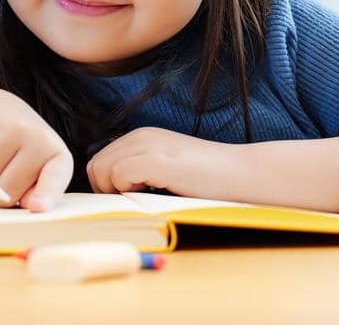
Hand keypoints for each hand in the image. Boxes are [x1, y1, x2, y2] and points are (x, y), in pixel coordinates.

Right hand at [0, 87, 72, 211]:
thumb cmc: (15, 151)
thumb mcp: (32, 175)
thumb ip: (33, 194)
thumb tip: (31, 205)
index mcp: (58, 158)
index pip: (55, 177)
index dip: (46, 193)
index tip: (37, 206)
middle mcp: (41, 138)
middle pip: (7, 192)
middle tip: (2, 169)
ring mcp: (14, 126)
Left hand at [86, 127, 236, 198]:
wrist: (242, 173)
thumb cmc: (208, 180)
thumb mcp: (166, 169)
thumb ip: (140, 172)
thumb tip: (109, 193)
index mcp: (141, 137)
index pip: (99, 162)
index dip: (106, 186)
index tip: (128, 200)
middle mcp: (141, 136)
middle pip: (95, 167)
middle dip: (107, 190)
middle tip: (135, 202)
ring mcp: (149, 145)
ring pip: (102, 170)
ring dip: (117, 191)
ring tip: (146, 197)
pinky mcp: (157, 160)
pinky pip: (119, 175)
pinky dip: (127, 190)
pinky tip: (153, 193)